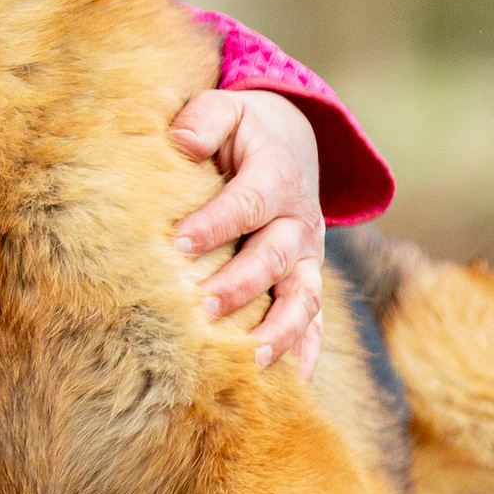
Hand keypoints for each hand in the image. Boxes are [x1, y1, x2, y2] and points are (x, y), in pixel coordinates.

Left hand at [170, 89, 324, 379]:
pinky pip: (315, 319)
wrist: (293, 140)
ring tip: (250, 359)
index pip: (247, 203)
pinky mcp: (308, 277)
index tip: (178, 243)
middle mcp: (298, 219)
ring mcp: (308, 254)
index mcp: (276, 174)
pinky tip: (293, 385)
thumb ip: (203, 119)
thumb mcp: (226, 108)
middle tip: (201, 307)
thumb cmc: (244, 129)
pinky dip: (306, 351)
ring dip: (279, 330)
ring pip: (302, 297)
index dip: (215, 223)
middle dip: (240, 285)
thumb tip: (180, 141)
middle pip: (274, 257)